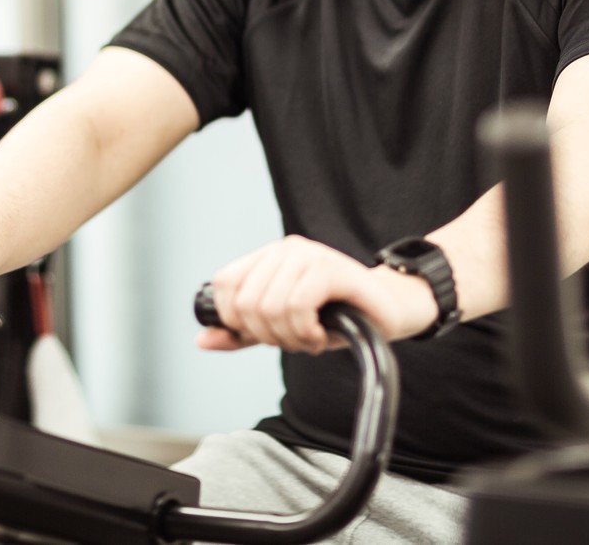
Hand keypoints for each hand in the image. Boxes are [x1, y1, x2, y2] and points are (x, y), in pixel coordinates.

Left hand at [198, 235, 441, 353]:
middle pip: (245, 302)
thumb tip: (202, 339)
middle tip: (294, 339)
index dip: (234, 319)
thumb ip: (242, 333)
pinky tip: (320, 335)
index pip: (224, 284)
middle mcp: (285, 249)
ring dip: (290, 337)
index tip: (264, 334)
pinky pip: (298, 305)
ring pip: (270, 307)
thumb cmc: (336, 317)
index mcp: (269, 258)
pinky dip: (306, 332)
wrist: (386, 313)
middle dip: (267, 335)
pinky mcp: (330, 269)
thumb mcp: (282, 328)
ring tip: (310, 337)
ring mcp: (308, 255)